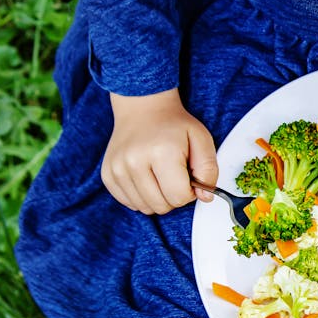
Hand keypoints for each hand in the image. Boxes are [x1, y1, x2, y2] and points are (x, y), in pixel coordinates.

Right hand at [102, 88, 217, 213]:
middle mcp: (134, 162)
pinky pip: (130, 204)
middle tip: (174, 175)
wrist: (143, 108)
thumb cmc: (174, 125)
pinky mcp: (108, 175)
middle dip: (173, 196)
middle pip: (162, 206)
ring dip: (158, 198)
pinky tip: (146, 177)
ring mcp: (117, 169)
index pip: (179, 197)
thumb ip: (209, 170)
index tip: (188, 176)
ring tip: (160, 175)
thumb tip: (205, 197)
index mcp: (161, 152)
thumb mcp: (202, 140)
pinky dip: (142, 196)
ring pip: (145, 208)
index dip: (189, 191)